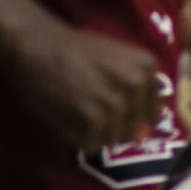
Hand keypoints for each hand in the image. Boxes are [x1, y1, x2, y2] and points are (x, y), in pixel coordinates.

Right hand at [4, 20, 167, 150]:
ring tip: (76, 111)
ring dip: (93, 133)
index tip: (112, 110)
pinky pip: (90, 144)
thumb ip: (134, 86)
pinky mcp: (94, 119)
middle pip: (131, 129)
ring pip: (111, 139)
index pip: (151, 113)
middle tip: (89, 109)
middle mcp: (137, 86)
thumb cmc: (74, 49)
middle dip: (111, 126)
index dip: (130, 116)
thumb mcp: (118, 59)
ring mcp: (117, 104)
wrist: (39, 45)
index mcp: (147, 68)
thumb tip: (145, 126)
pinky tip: (66, 115)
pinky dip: (76, 137)